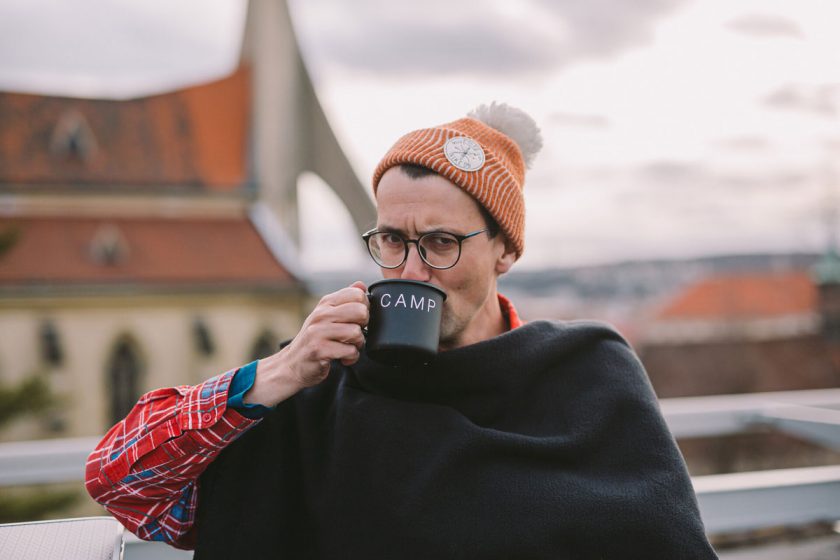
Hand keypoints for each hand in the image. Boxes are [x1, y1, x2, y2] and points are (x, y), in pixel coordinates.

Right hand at [245, 281, 368, 406]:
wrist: (293, 364)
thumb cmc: (315, 339)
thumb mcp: (327, 315)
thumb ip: (345, 300)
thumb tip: (361, 285)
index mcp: (326, 303)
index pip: (357, 294)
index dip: (365, 307)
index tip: (357, 319)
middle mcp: (321, 314)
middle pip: (360, 312)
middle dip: (364, 326)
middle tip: (354, 334)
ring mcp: (318, 332)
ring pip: (356, 333)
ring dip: (358, 344)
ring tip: (348, 346)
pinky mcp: (319, 350)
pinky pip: (350, 351)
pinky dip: (351, 358)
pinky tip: (343, 358)